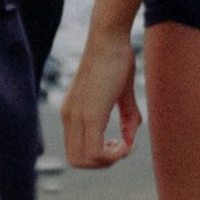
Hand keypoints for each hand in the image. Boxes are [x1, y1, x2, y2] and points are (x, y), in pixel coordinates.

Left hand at [59, 29, 139, 168]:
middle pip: (78, 161)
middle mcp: (69, 117)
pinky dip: (113, 155)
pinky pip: (95, 151)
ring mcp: (76, 116)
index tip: (119, 143)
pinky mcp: (90, 114)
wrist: (109, 37)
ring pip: (85, 160)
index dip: (98, 156)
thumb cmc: (116, 59)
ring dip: (109, 160)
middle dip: (103, 162)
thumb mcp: (122, 93)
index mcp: (72, 112)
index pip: (76, 151)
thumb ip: (127, 117)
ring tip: (125, 145)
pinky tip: (127, 143)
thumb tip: (130, 140)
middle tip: (122, 147)